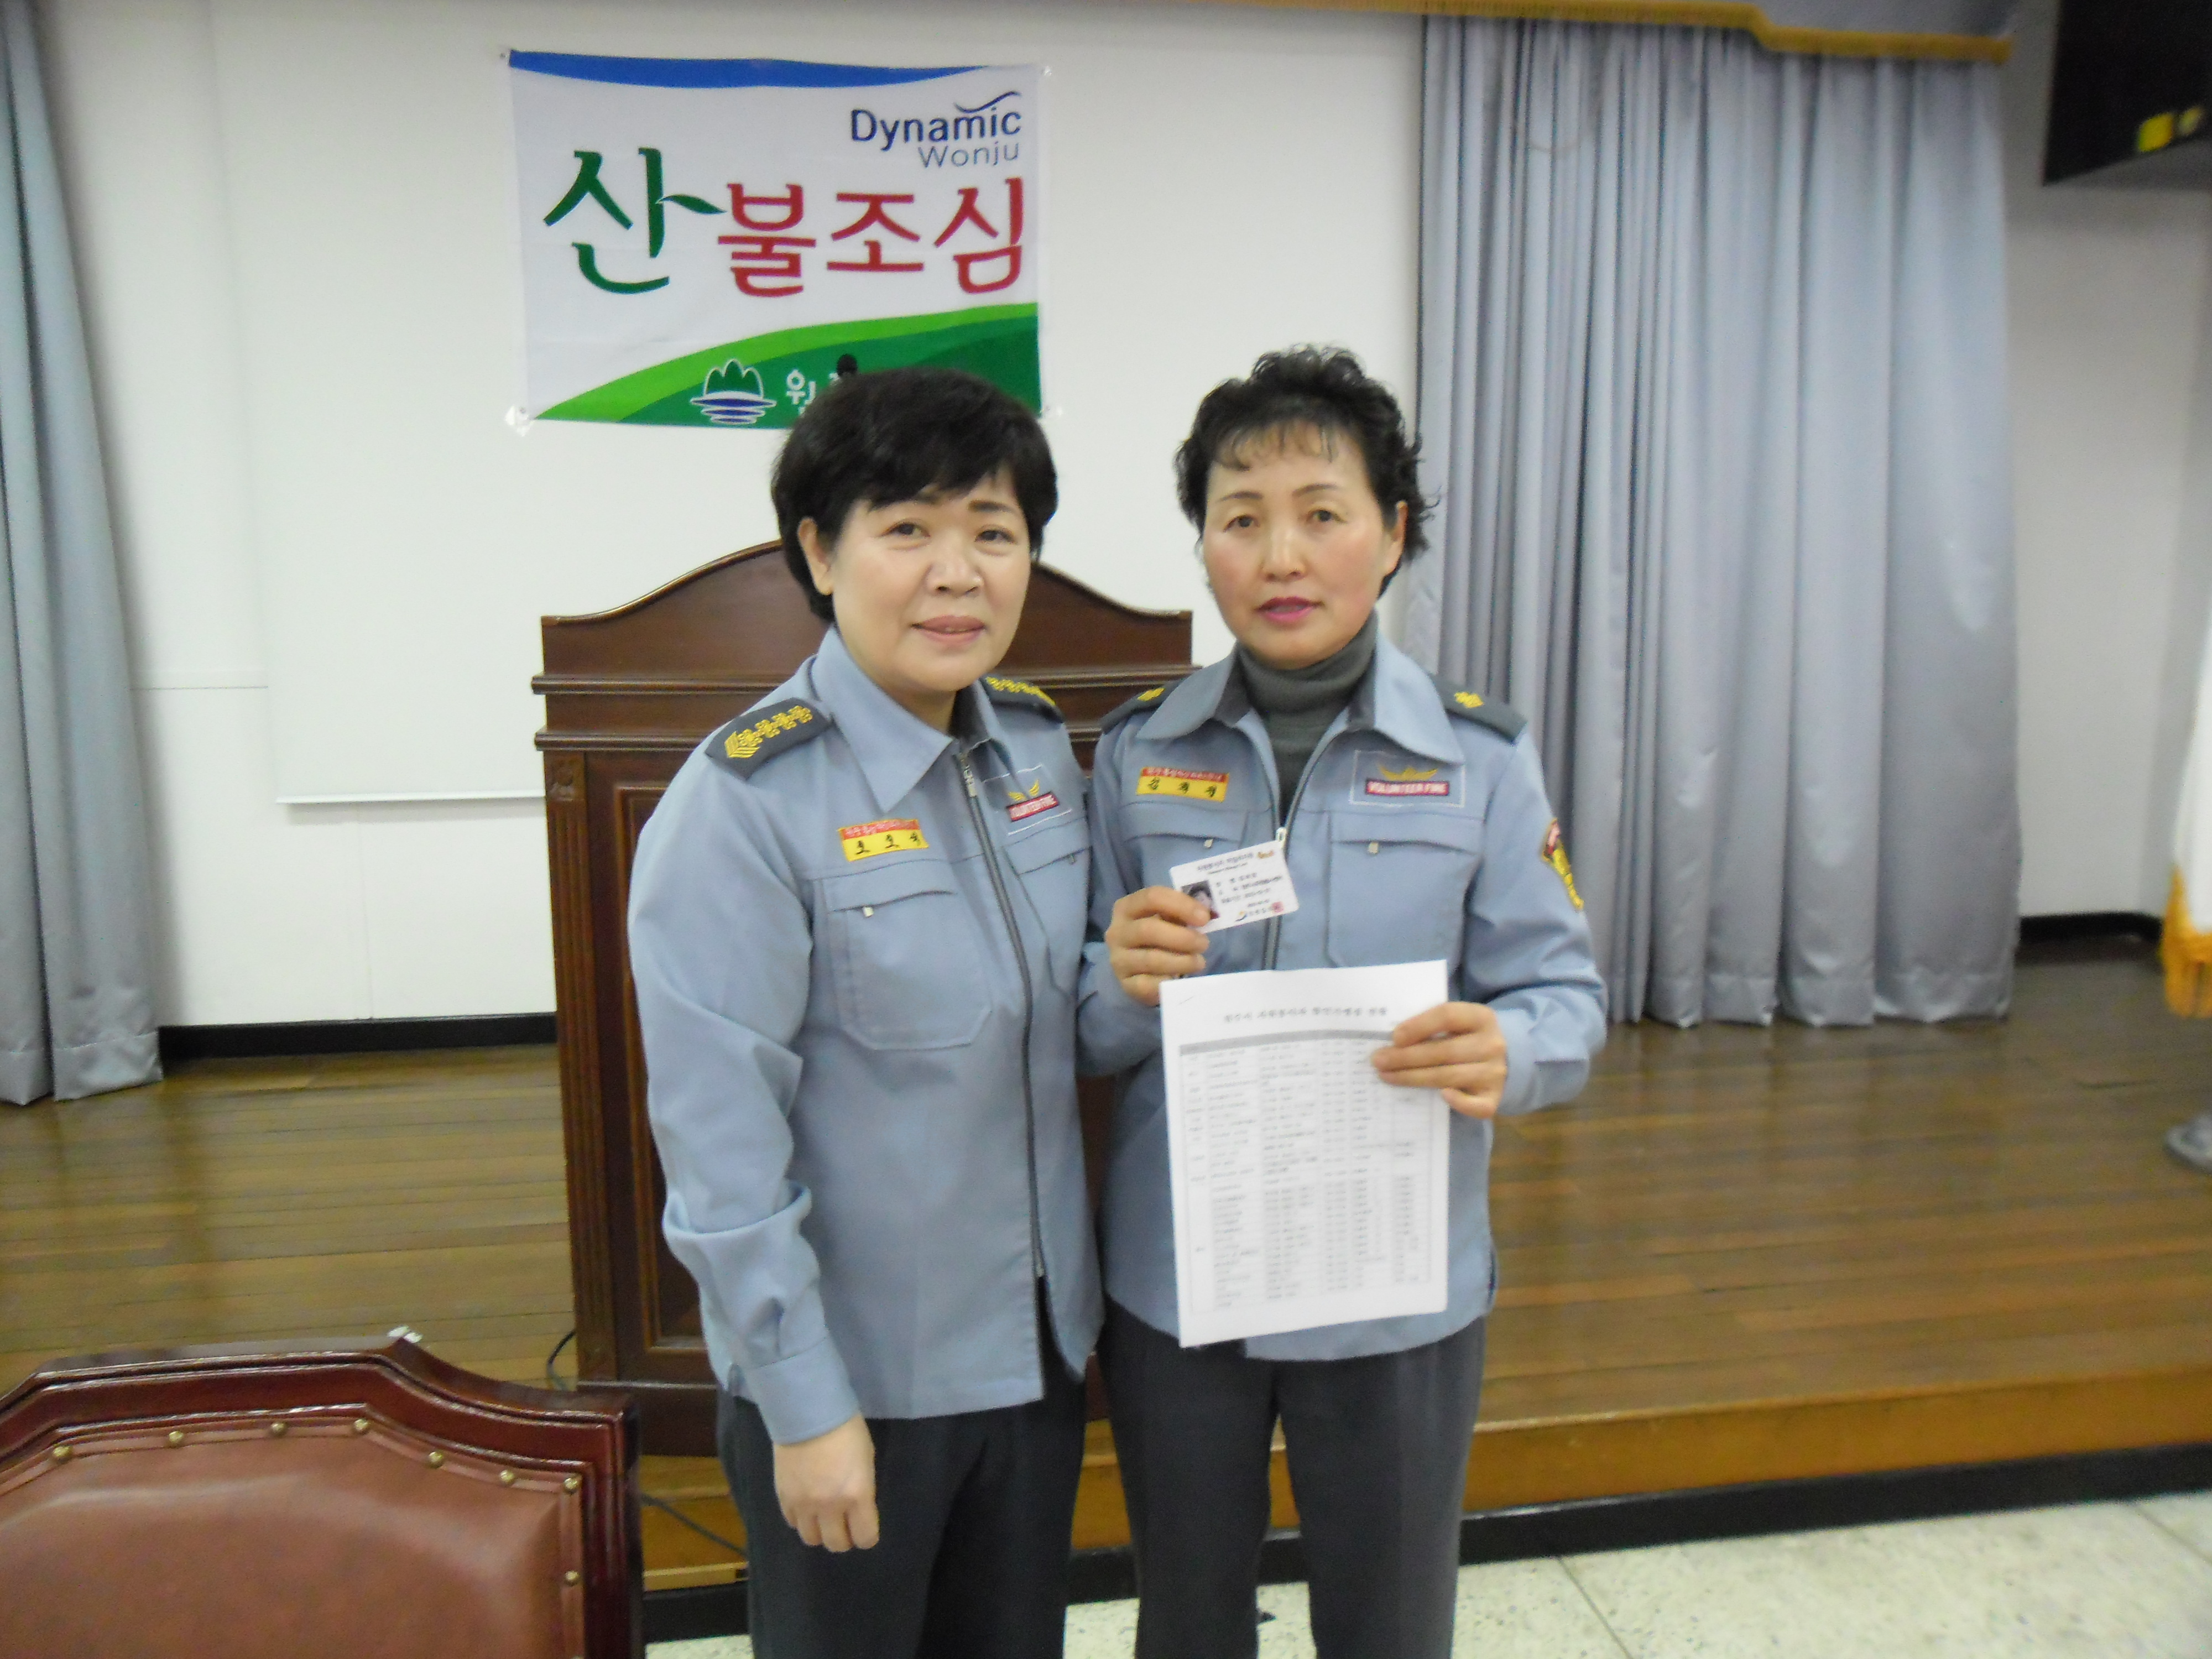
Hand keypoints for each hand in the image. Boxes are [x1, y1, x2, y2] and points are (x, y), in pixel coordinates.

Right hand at [772, 1414, 878, 1550]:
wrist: (807, 1412)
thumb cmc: (846, 1430)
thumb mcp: (866, 1460)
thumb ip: (862, 1490)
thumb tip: (856, 1508)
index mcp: (857, 1495)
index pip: (865, 1537)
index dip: (867, 1536)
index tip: (865, 1529)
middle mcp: (830, 1507)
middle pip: (836, 1544)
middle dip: (844, 1538)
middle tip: (844, 1526)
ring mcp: (804, 1505)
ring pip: (811, 1539)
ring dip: (820, 1532)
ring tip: (823, 1519)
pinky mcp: (783, 1498)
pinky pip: (793, 1523)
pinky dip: (801, 1519)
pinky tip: (806, 1506)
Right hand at [1106, 886, 1211, 1006]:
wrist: (1138, 967)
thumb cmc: (1157, 936)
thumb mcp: (1165, 918)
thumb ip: (1180, 913)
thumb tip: (1203, 914)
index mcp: (1126, 907)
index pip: (1152, 898)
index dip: (1181, 906)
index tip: (1204, 918)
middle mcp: (1117, 932)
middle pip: (1148, 930)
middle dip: (1182, 938)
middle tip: (1204, 944)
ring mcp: (1118, 960)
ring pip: (1151, 960)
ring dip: (1182, 961)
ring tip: (1199, 962)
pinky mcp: (1126, 984)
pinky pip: (1150, 985)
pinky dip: (1170, 981)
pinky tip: (1180, 979)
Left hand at [1371, 1001, 1507, 1118]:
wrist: (1507, 1057)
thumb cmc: (1467, 1037)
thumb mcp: (1458, 1022)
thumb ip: (1432, 1025)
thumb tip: (1393, 1041)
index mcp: (1481, 1017)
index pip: (1447, 1016)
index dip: (1419, 1026)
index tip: (1394, 1037)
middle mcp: (1492, 1044)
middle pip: (1444, 1051)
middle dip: (1406, 1057)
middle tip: (1378, 1061)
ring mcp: (1495, 1072)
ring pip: (1450, 1077)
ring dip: (1414, 1078)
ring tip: (1387, 1076)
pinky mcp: (1494, 1097)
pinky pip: (1476, 1105)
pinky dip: (1459, 1102)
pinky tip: (1440, 1096)